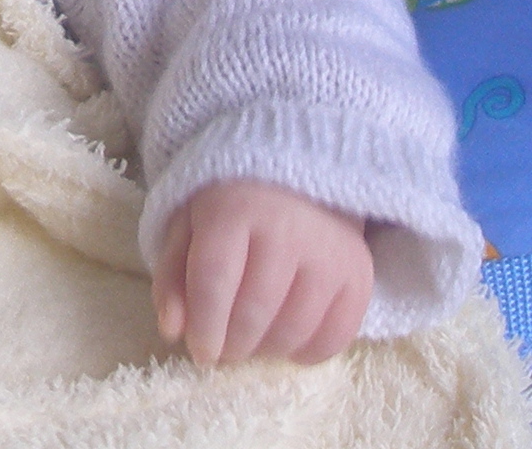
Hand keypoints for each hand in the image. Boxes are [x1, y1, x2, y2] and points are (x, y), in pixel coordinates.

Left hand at [153, 178, 372, 366]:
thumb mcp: (190, 226)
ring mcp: (330, 253)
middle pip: (254, 311)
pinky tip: (286, 340)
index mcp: (235, 209)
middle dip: (232, 345)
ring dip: (266, 350)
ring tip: (252, 341)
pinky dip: (306, 352)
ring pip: (294, 330)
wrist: (299, 179)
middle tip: (224, 349)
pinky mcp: (359, 274)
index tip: (201, 353)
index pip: (215, 280)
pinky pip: (334, 337)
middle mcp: (289, 228)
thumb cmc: (234, 207)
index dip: (204, 327)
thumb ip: (173, 277)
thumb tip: (172, 330)